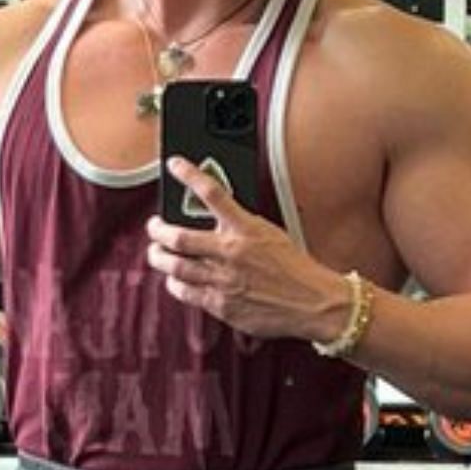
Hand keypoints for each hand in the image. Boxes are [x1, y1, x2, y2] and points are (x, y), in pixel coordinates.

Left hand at [145, 156, 348, 341]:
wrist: (316, 303)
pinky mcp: (221, 304)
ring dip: (159, 258)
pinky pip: (185, 292)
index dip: (189, 175)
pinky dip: (174, 283)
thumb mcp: (268, 233)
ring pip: (175, 266)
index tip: (175, 165)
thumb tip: (210, 211)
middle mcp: (231, 253)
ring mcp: (224, 280)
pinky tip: (175, 280)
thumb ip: (239, 223)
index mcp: (246, 230)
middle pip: (178, 237)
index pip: (213, 194)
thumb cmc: (294, 268)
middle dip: (157, 230)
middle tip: (154, 227)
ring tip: (157, 253)